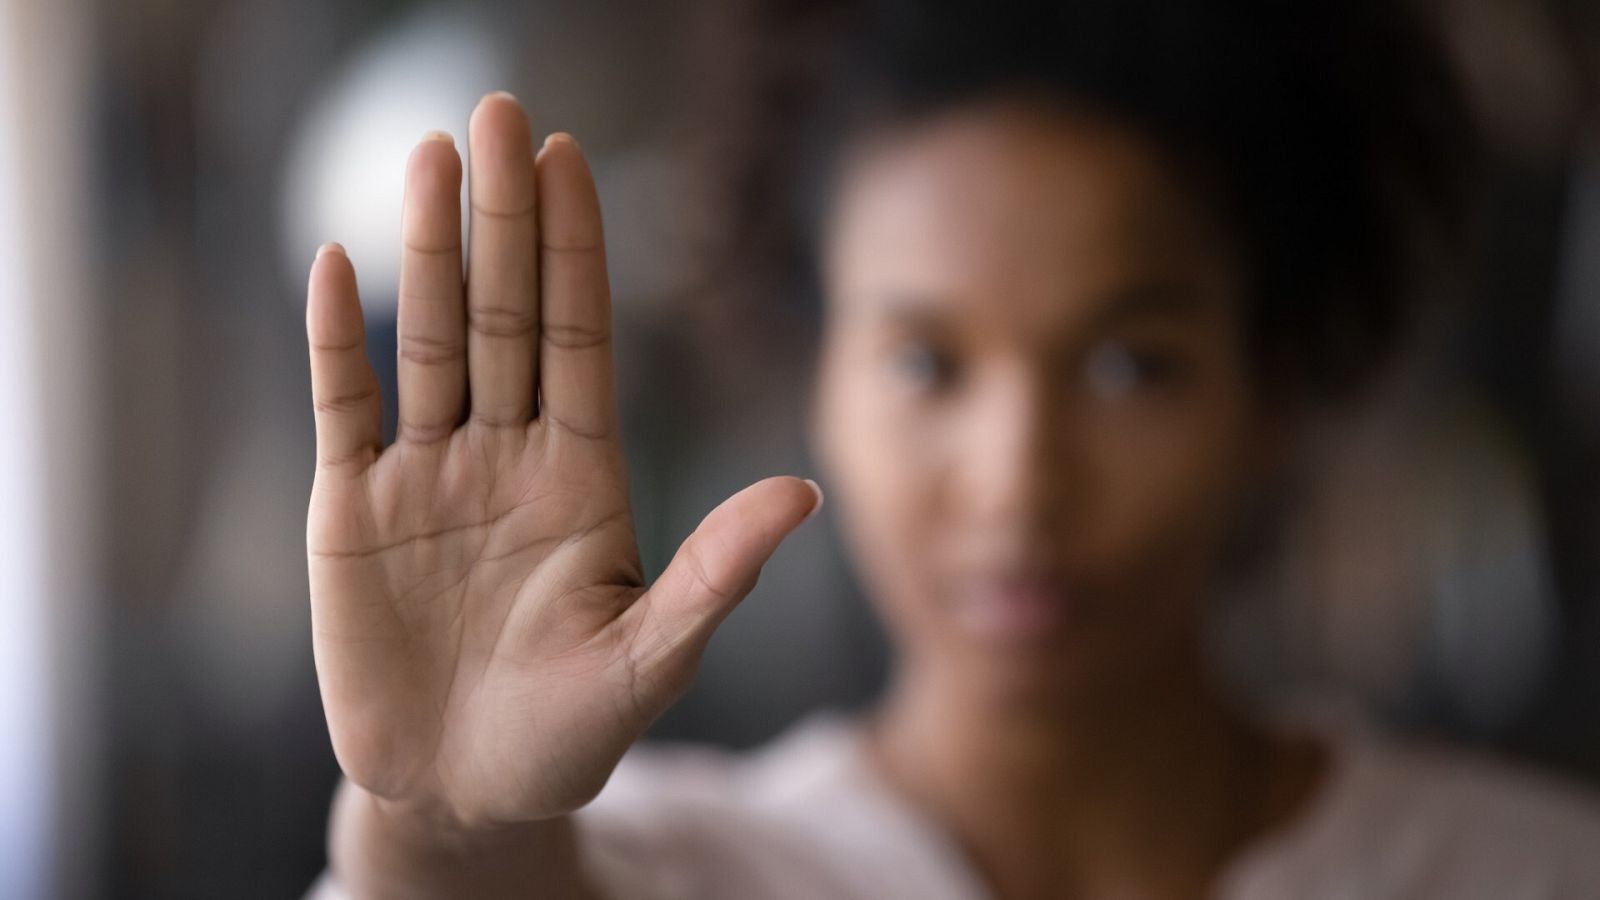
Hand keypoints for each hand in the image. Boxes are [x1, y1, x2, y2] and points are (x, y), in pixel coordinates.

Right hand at [304, 92, 820, 832]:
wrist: (463, 794)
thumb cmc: (569, 734)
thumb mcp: (652, 656)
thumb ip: (718, 571)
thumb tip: (807, 490)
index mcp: (582, 476)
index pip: (580, 337)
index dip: (576, 249)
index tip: (573, 159)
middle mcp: (505, 456)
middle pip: (504, 314)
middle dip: (503, 217)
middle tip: (500, 110)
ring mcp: (426, 477)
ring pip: (426, 341)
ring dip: (423, 250)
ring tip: (428, 154)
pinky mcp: (352, 513)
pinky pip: (343, 408)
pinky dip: (334, 339)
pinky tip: (336, 262)